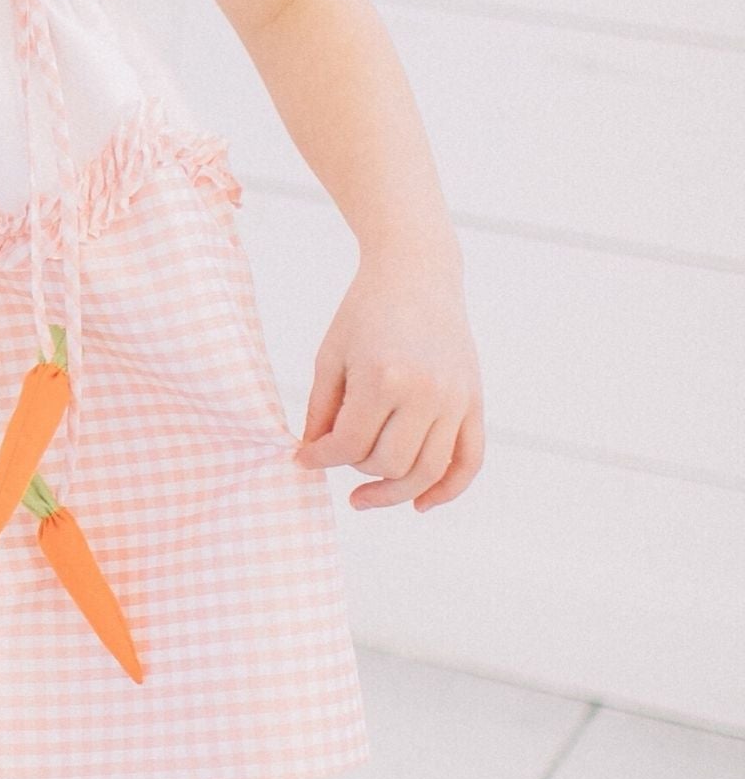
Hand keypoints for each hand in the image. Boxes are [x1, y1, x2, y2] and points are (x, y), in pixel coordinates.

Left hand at [292, 244, 484, 511]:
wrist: (416, 274)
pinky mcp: (474, 401)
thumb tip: (313, 456)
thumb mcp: (331, 355)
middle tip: (338, 454)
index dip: (321, 458)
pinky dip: (447, 489)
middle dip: (355, 468)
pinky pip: (469, 460)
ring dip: (393, 491)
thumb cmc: (364, 311)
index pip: (350, 445)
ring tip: (364, 495)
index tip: (303, 459)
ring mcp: (455, 400)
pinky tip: (419, 504)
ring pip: (425, 471)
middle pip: (388, 463)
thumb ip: (321, 409)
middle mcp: (425, 393)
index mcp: (383, 377)